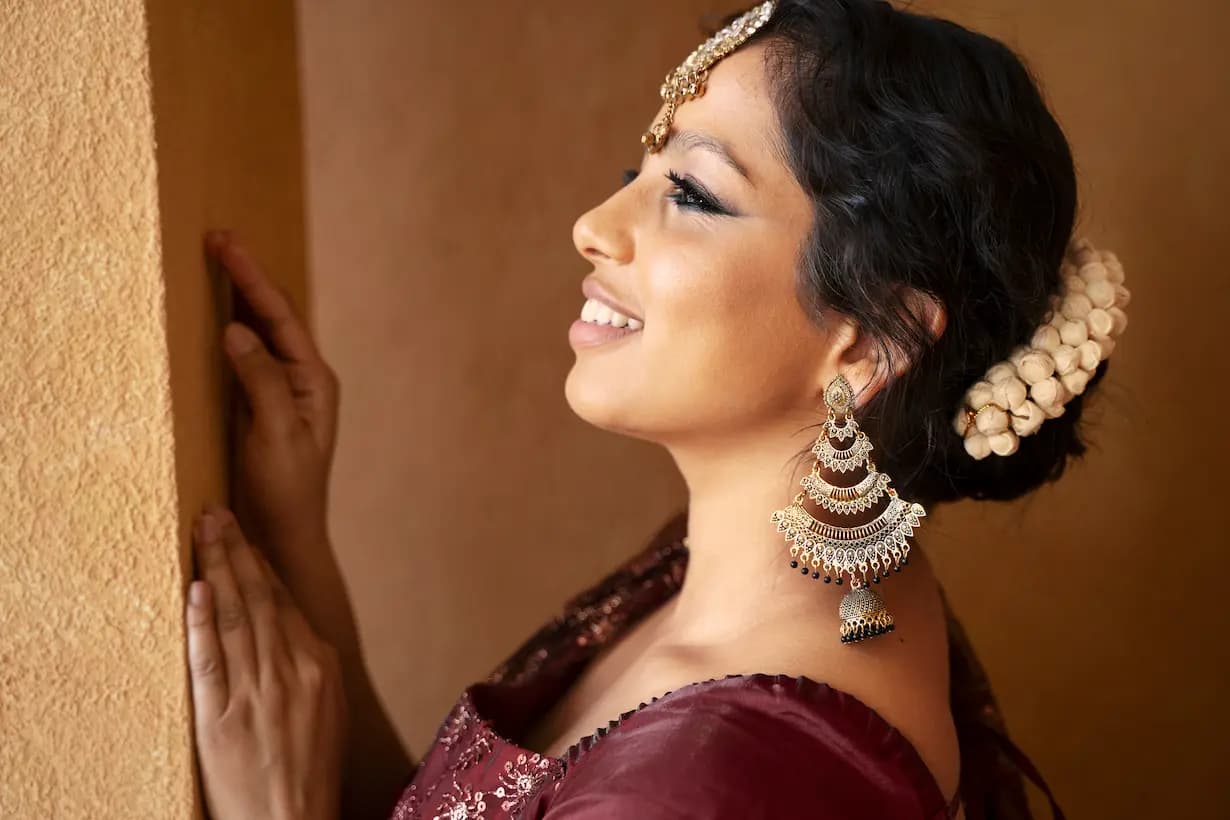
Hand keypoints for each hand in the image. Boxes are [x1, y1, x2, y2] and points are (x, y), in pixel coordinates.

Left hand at [187, 506, 345, 819]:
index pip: (284, 601)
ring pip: (235, 618)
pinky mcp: (221, 719)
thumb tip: (293, 628)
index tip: (242, 534)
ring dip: (216, 569)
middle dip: (235, 550)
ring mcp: (255, 694)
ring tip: (203, 531)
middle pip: (259, 598)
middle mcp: (290, 671)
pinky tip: (197, 592)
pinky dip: (202, 624)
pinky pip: (210, 663)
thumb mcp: (330, 709)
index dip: (259, 564)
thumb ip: (311, 665)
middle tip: (215, 512)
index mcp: (319, 665)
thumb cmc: (311, 769)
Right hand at [205, 230, 338, 567]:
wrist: (285, 536)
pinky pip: (245, 356)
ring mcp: (281, 391)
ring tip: (215, 263)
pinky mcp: (261, 406)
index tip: (224, 242)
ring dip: (238, 298)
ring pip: (259, 332)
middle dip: (246, 276)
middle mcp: (301, 379)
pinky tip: (213, 315)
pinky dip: (229, 329)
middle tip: (216, 238)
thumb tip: (236, 330)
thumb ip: (259, 381)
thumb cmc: (287, 491)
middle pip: (272, 315)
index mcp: (313, 379)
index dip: (251, 276)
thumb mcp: (275, 435)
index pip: (279, 315)